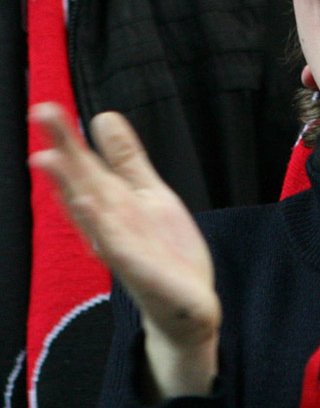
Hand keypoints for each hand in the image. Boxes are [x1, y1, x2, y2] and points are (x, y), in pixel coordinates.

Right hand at [29, 103, 219, 397]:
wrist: (187, 303)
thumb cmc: (162, 249)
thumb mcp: (148, 193)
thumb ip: (126, 159)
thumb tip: (103, 116)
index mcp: (111, 204)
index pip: (86, 167)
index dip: (67, 140)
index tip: (47, 108)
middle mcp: (107, 224)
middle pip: (82, 182)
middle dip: (62, 151)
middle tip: (41, 112)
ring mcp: (120, 247)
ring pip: (91, 212)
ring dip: (69, 186)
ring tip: (47, 157)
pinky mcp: (138, 269)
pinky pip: (116, 246)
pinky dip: (101, 226)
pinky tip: (86, 203)